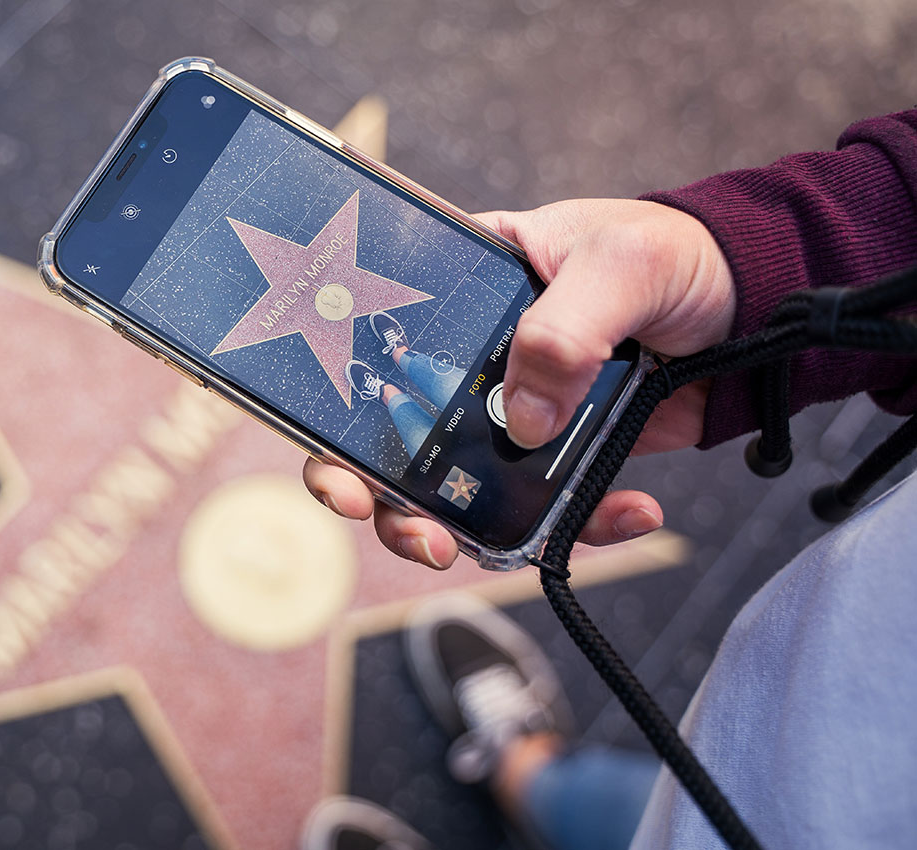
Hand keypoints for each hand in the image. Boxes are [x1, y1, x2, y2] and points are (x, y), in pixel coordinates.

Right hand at [304, 199, 735, 568]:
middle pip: (392, 433)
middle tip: (404, 528)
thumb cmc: (675, 251)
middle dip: (380, 493)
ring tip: (474, 550)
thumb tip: (523, 420)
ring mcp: (514, 409)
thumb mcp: (617, 264)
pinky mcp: (565, 449)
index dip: (336, 404)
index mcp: (460, 292)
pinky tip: (631, 513)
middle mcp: (470, 357)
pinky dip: (579, 524)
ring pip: (459, 483)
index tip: (339, 458)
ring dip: (460, 527)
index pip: (372, 343)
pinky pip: (549, 504)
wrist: (759, 299)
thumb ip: (564, 330)